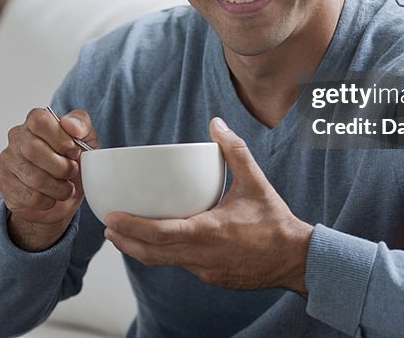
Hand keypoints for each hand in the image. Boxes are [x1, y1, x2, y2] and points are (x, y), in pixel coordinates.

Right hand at [0, 107, 98, 251]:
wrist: (63, 194)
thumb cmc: (73, 160)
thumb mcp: (86, 138)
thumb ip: (82, 124)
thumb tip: (70, 125)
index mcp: (35, 120)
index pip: (39, 121)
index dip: (60, 138)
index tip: (74, 151)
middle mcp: (17, 137)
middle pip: (33, 149)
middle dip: (61, 166)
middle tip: (72, 172)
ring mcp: (8, 161)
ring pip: (33, 177)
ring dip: (58, 188)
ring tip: (66, 187)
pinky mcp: (5, 184)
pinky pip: (29, 197)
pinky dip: (48, 201)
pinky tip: (52, 196)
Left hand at [103, 118, 313, 294]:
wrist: (294, 259)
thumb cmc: (275, 222)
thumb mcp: (255, 182)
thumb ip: (234, 151)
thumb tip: (217, 124)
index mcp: (208, 232)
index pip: (160, 234)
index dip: (132, 228)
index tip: (112, 219)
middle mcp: (201, 255)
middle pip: (151, 253)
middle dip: (126, 241)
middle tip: (109, 227)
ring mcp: (204, 270)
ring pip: (163, 262)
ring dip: (141, 250)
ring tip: (124, 235)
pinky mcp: (210, 277)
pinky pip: (180, 265)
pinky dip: (164, 254)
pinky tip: (161, 242)